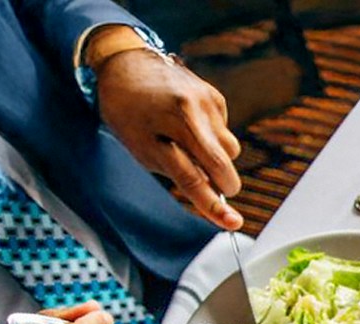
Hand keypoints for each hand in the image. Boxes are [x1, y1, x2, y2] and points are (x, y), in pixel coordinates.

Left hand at [94, 43, 242, 230]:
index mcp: (174, 124)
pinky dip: (211, 138)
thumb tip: (214, 193)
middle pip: (224, 164)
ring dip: (215, 157)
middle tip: (204, 181)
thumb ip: (179, 172)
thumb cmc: (128, 112)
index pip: (197, 176)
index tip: (234, 223)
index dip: (214, 205)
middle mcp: (196, 110)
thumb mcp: (142, 148)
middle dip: (220, 181)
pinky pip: (225, 131)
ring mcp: (209, 101)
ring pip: (230, 150)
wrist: (125, 64)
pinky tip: (189, 126)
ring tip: (186, 145)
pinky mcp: (216, 97)